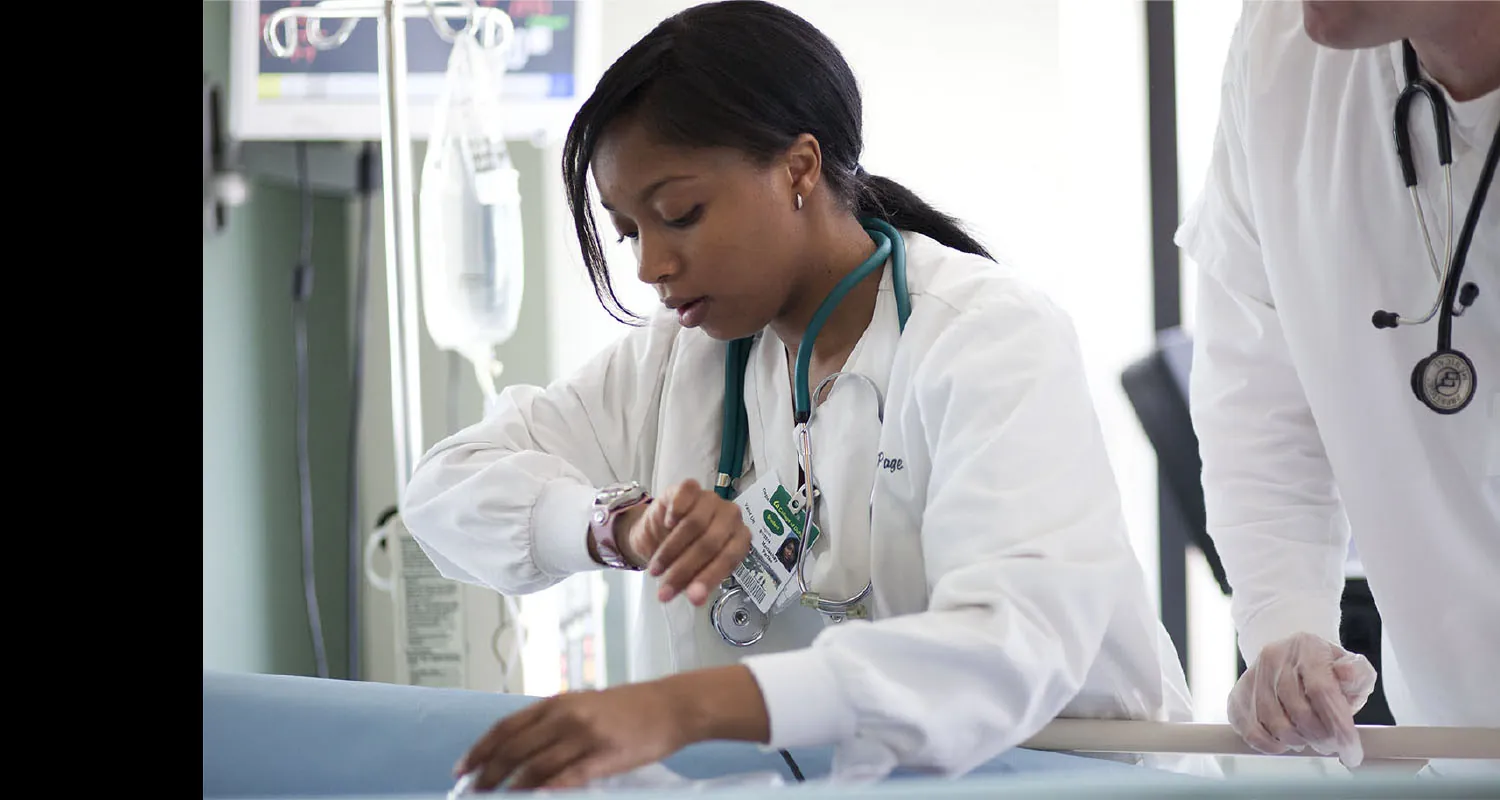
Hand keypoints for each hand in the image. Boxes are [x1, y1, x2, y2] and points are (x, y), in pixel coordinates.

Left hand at [451, 667, 769, 791]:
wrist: (672, 706)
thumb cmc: (629, 708)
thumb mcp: (585, 706)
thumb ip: (553, 724)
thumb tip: (520, 749)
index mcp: (558, 703)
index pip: (507, 727)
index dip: (481, 749)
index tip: (463, 768)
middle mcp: (566, 716)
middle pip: (515, 749)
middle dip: (488, 774)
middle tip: (472, 792)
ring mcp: (585, 735)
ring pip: (535, 765)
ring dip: (511, 787)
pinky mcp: (605, 755)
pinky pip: (568, 777)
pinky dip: (547, 789)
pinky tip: (533, 798)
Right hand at [627, 479, 750, 605]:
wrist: (658, 532)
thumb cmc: (682, 553)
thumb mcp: (692, 572)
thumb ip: (697, 583)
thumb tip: (696, 599)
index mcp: (738, 539)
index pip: (729, 558)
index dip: (710, 578)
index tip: (692, 598)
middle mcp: (730, 517)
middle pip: (710, 543)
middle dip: (684, 570)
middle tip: (665, 590)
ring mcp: (711, 499)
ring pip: (695, 523)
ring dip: (671, 550)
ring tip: (655, 569)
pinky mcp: (690, 487)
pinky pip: (687, 494)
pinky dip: (677, 510)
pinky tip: (667, 524)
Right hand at [1227, 632, 1377, 767]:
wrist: (1291, 659)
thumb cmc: (1326, 670)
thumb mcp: (1352, 667)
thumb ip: (1358, 673)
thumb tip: (1347, 674)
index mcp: (1306, 647)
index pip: (1322, 691)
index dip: (1339, 727)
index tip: (1352, 753)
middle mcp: (1274, 657)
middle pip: (1299, 711)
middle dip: (1321, 738)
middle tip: (1332, 745)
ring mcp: (1252, 676)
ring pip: (1276, 724)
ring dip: (1298, 741)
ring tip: (1310, 739)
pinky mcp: (1237, 694)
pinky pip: (1251, 731)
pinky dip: (1271, 745)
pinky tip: (1285, 742)